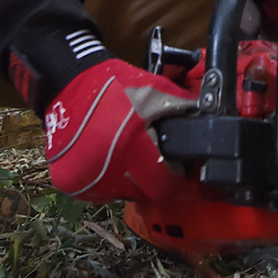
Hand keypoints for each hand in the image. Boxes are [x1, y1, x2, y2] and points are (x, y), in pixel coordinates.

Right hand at [44, 59, 196, 202]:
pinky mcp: (69, 183)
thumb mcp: (156, 91)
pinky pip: (102, 191)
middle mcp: (105, 168)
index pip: (164, 183)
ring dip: (132, 181)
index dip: (179, 179)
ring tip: (132, 155)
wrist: (69, 83)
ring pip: (124, 194)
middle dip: (157, 179)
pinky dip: (111, 180)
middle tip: (158, 161)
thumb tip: (208, 126)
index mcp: (130, 144)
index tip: (186, 173)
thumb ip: (182, 112)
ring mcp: (85, 179)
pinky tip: (112, 159)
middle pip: (145, 192)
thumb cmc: (116, 85)